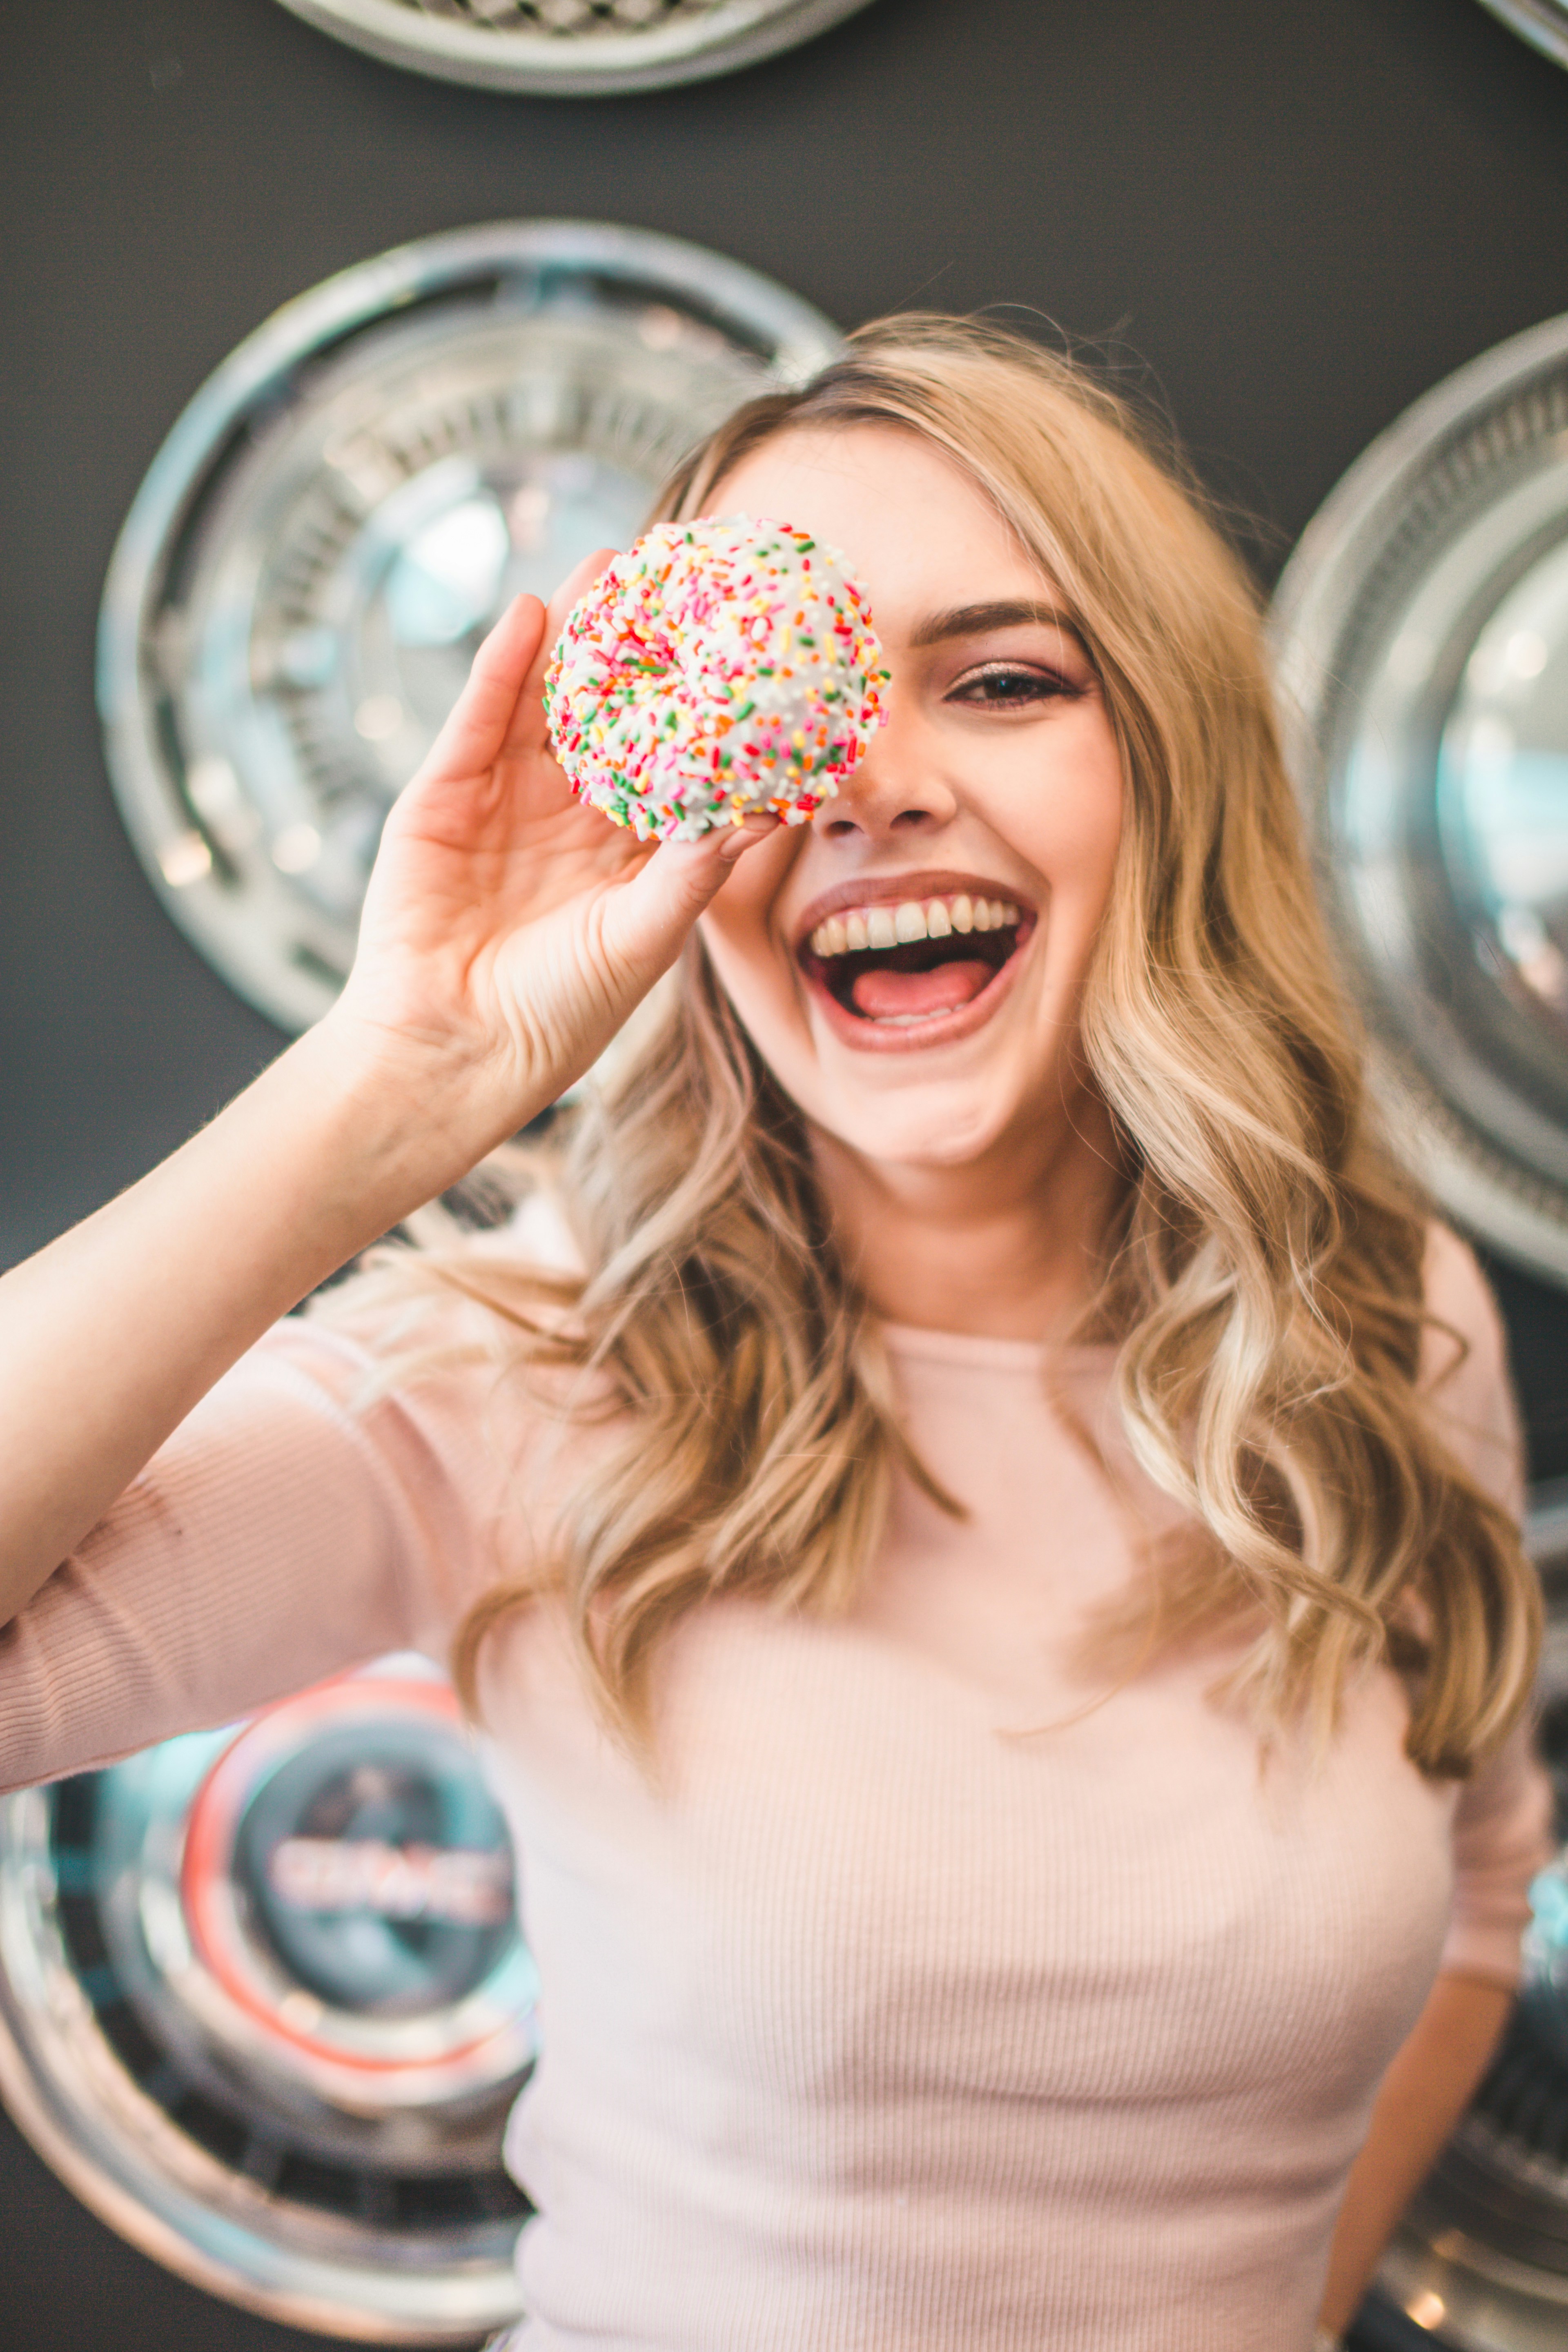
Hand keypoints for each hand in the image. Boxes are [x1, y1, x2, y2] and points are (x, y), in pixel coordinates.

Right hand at [322, 553, 777, 1170]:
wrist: (453, 1051)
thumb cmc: (557, 1015)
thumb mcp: (643, 938)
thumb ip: (698, 870)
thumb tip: (773, 811)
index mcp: (627, 849)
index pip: (674, 758)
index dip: (705, 703)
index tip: (746, 645)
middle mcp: (570, 814)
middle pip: (612, 710)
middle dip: (643, 645)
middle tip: (683, 572)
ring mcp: (504, 798)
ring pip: (547, 698)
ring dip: (578, 632)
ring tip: (614, 565)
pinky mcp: (443, 794)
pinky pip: (478, 718)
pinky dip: (501, 666)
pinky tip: (532, 614)